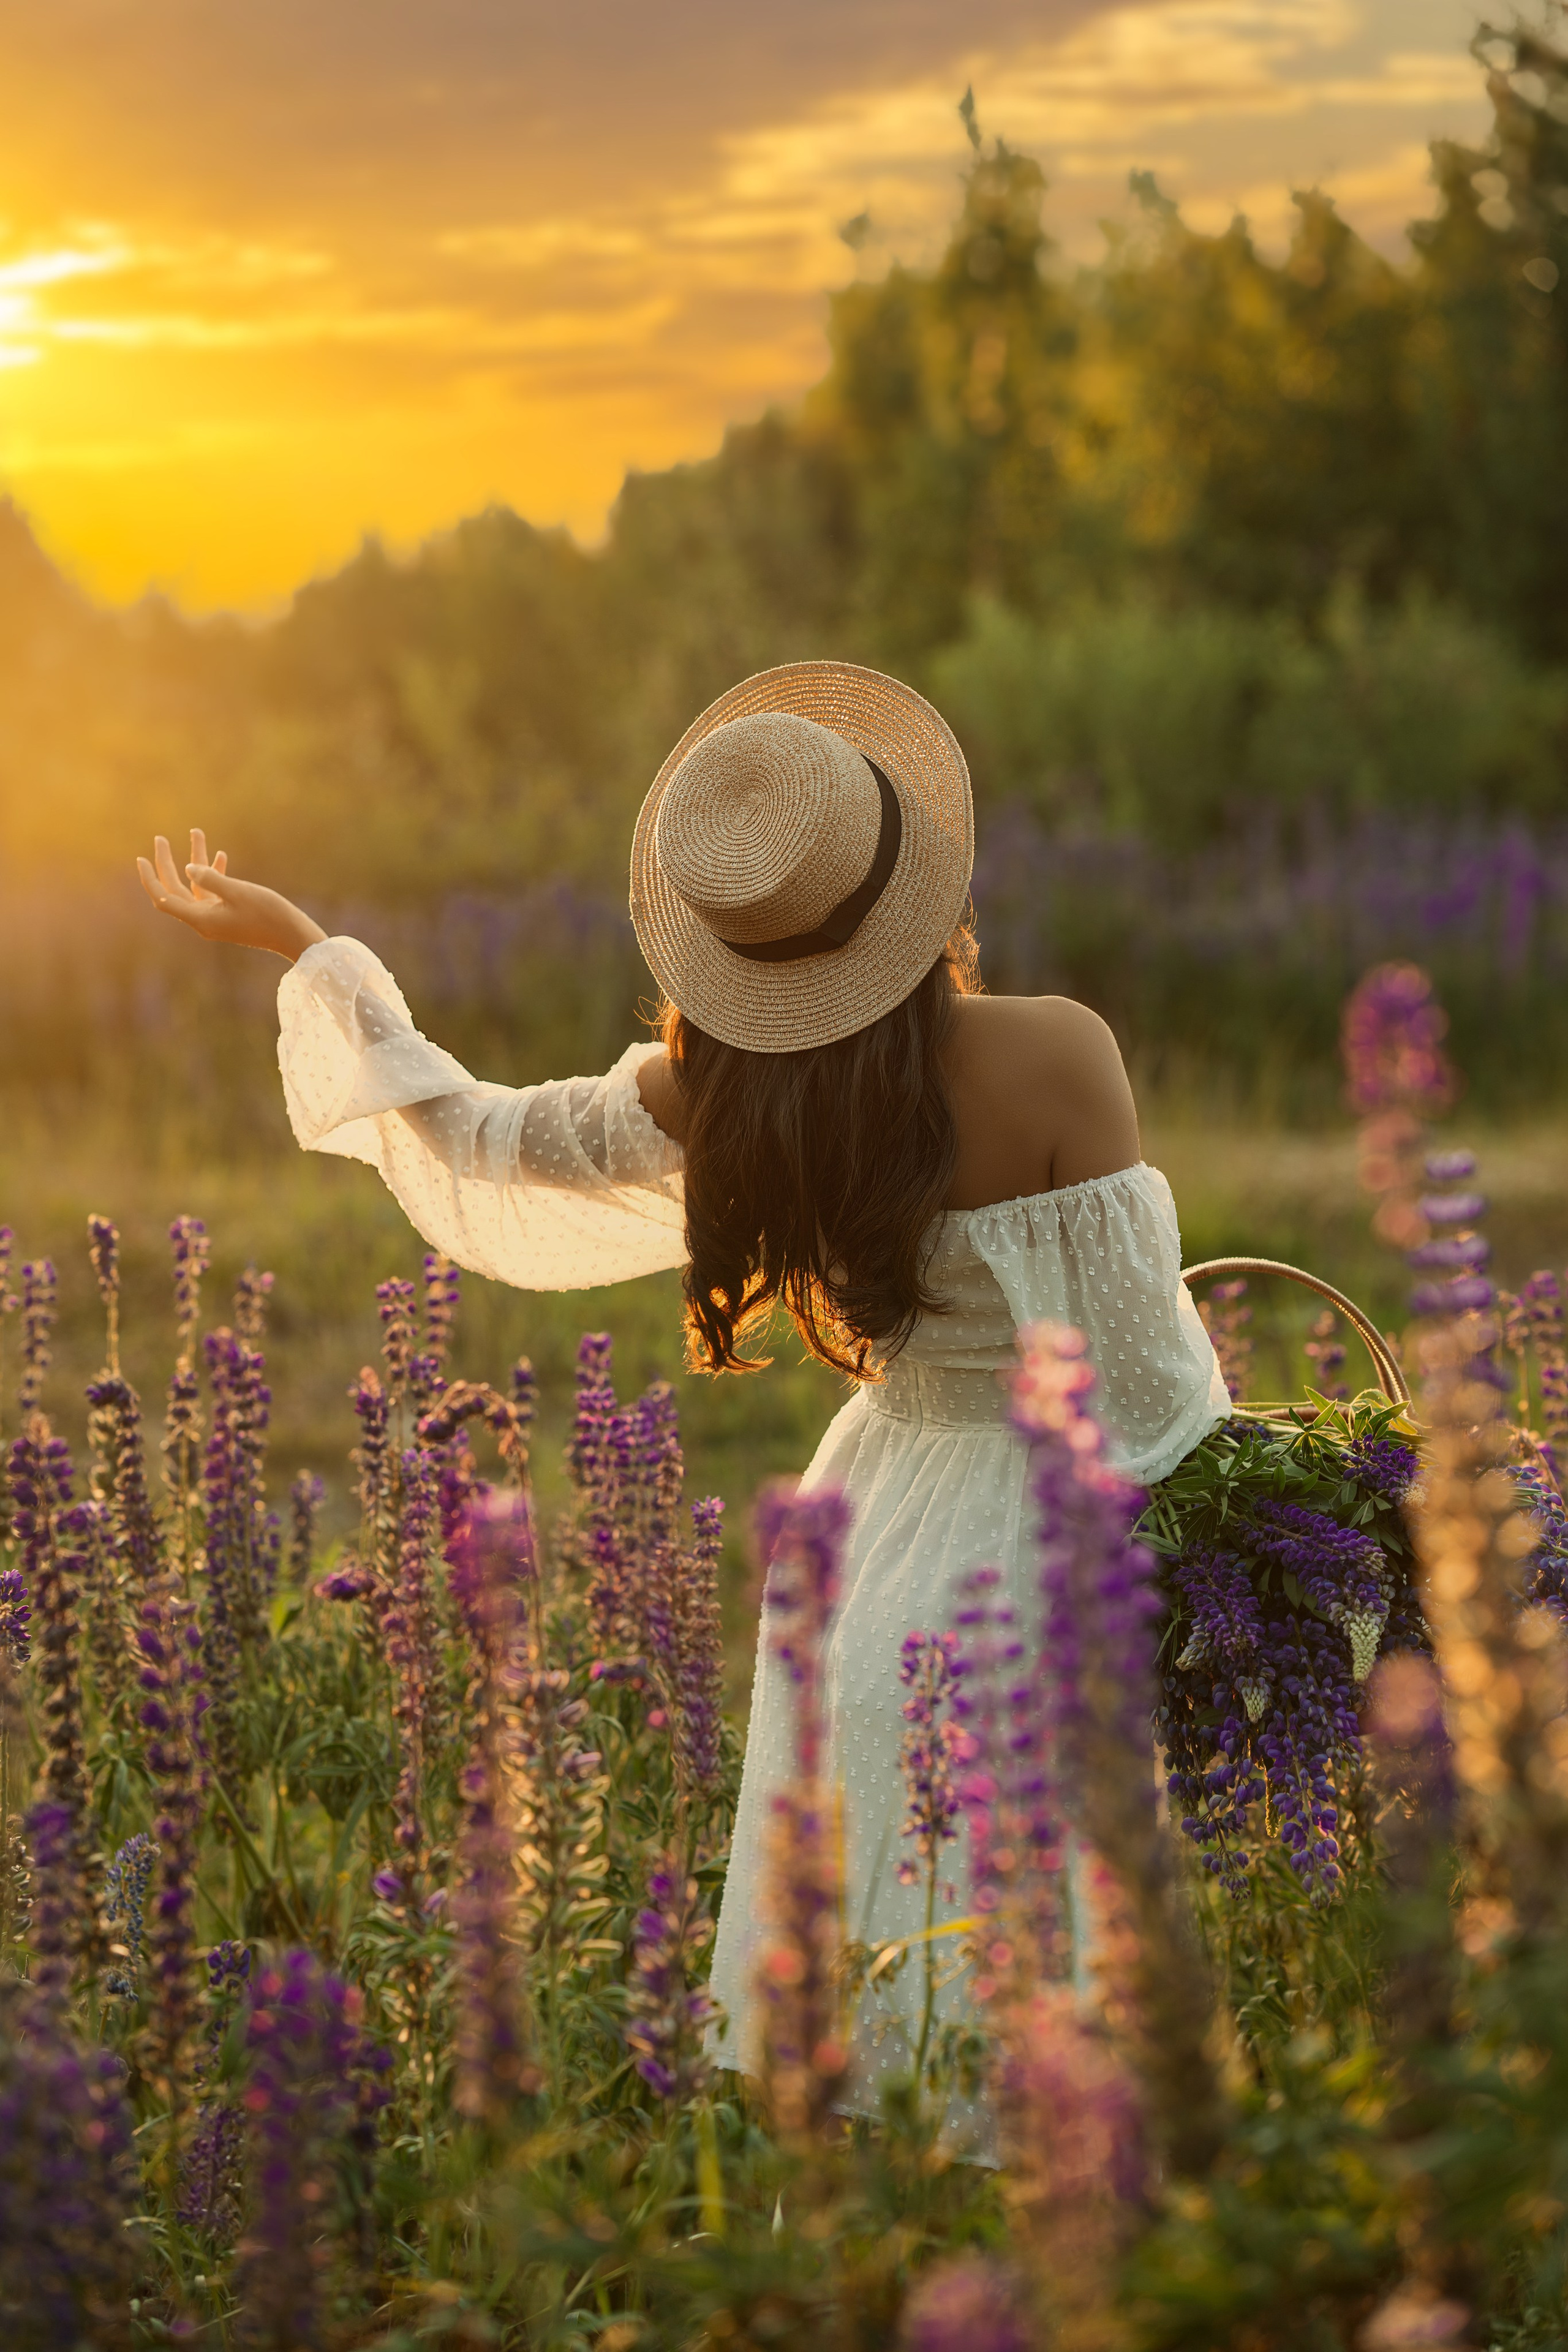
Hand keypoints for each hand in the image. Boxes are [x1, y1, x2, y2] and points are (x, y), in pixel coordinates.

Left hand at [136, 830, 327, 960]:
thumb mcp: (239, 892)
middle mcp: (204, 920)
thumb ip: (211, 878)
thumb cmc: (268, 914)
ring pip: (196, 886)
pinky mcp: (229, 914)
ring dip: (195, 861)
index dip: (150, 879)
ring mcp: (217, 918)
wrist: (293, 936)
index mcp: (201, 919)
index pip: (164, 898)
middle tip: (160, 839)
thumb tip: (189, 868)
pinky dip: (214, 873)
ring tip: (196, 833)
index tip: (142, 858)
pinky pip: (213, 892)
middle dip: (167, 863)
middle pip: (176, 890)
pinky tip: (221, 855)